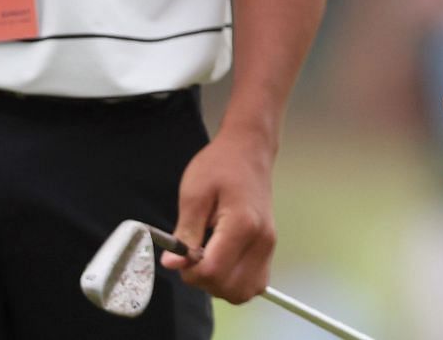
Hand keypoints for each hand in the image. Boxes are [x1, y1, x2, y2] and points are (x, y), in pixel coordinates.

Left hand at [162, 130, 276, 304]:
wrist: (249, 151)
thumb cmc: (219, 166)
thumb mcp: (193, 194)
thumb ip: (184, 233)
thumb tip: (173, 264)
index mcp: (242, 225)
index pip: (213, 272)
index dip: (190, 271)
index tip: (182, 254)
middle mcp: (262, 240)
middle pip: (229, 288)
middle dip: (204, 280)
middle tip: (194, 255)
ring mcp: (269, 246)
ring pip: (244, 292)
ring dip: (220, 285)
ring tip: (208, 257)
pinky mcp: (270, 248)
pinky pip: (254, 283)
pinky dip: (236, 282)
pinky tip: (223, 261)